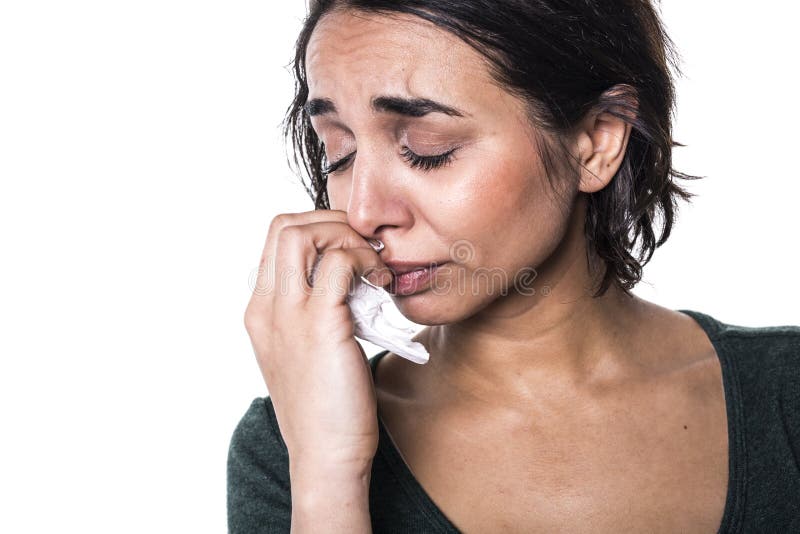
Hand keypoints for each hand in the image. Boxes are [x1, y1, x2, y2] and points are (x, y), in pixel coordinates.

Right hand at [244, 209, 392, 470]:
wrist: (325, 457)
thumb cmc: (325, 407)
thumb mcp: (306, 352)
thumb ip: (313, 313)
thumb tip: (345, 279)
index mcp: (259, 311)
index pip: (275, 239)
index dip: (317, 229)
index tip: (352, 249)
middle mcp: (266, 307)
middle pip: (284, 225)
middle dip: (331, 222)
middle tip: (365, 247)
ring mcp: (288, 314)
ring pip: (303, 233)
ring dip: (347, 236)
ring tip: (374, 265)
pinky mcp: (320, 324)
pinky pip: (339, 263)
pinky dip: (365, 260)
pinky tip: (383, 283)